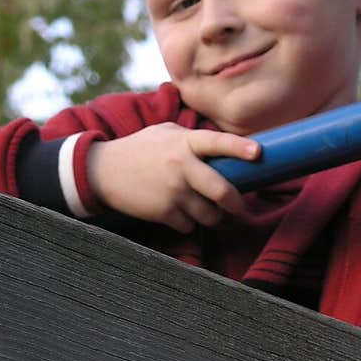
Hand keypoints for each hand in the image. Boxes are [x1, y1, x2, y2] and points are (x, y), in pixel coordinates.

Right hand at [85, 123, 259, 233]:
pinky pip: (189, 226)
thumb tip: (226, 148)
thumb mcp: (166, 133)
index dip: (239, 148)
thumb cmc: (140, 149)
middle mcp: (180, 166)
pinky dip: (188, 224)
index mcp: (184, 143)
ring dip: (210, 216)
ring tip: (202, 209)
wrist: (103, 171)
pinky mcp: (162, 212)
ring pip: (208, 214)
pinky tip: (179, 213)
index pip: (217, 143)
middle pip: (221, 190)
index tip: (258, 153)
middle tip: (237, 206)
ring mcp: (172, 191)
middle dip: (235, 203)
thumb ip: (193, 138)